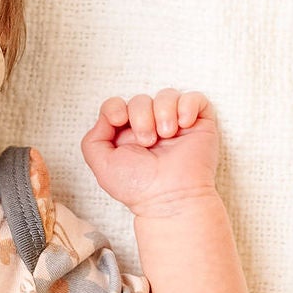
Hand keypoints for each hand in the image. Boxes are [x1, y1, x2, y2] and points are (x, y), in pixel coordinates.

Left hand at [80, 89, 220, 214]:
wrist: (170, 197)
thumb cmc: (138, 187)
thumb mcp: (102, 166)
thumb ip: (93, 140)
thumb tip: (108, 118)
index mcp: (127, 135)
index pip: (117, 105)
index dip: (116, 107)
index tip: (120, 120)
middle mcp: (151, 127)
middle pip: (140, 99)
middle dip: (141, 116)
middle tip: (148, 141)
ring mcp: (175, 124)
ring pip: (167, 95)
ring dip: (164, 112)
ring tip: (167, 134)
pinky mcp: (199, 124)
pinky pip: (195, 98)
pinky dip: (188, 105)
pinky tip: (184, 124)